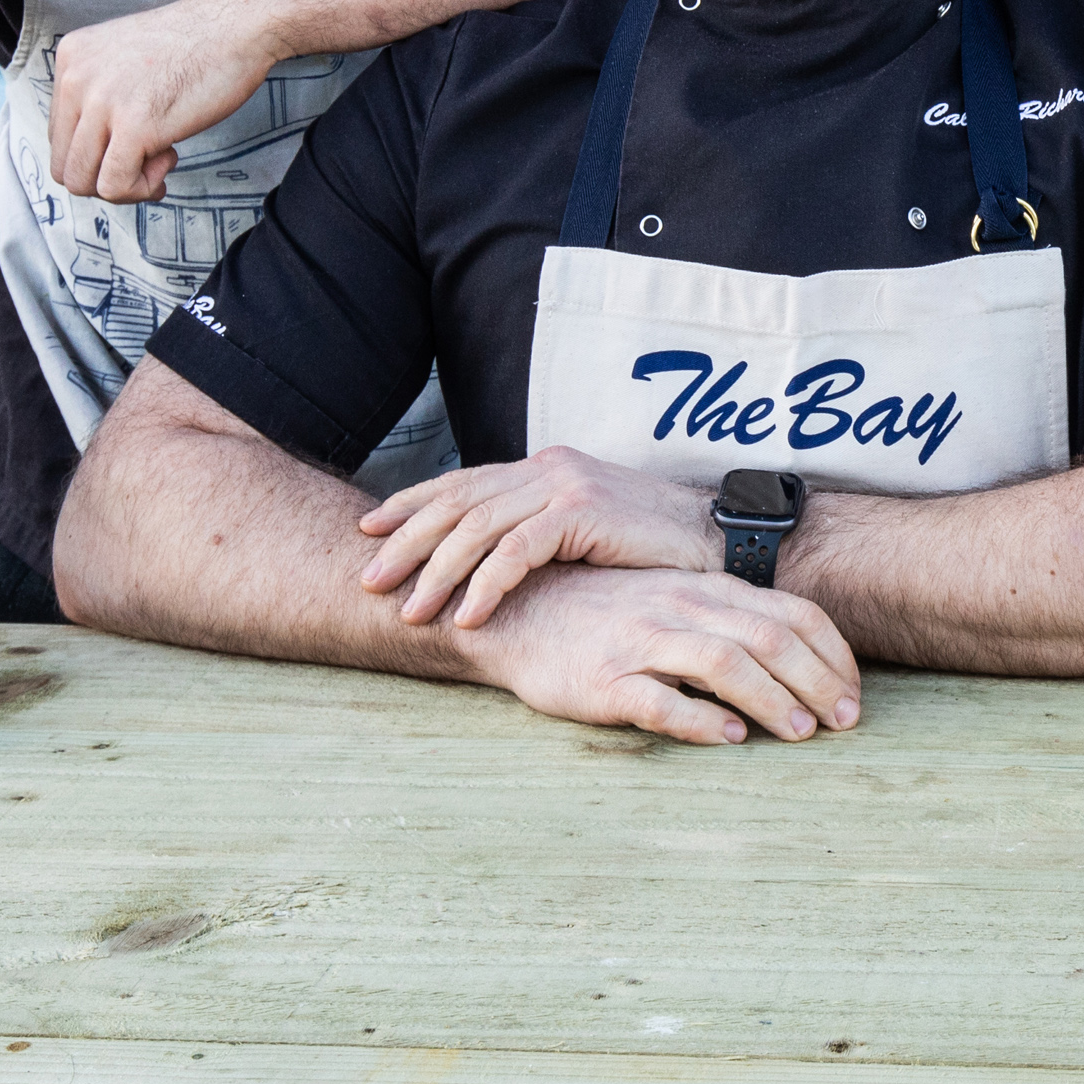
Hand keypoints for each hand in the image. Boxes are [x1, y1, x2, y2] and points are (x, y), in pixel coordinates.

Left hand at [48, 0, 282, 200]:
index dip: (99, 149)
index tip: (134, 142)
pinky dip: (141, 189)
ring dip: (124, 185)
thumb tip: (96, 146)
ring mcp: (102, 103)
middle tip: (146, 161)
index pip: (59, 133)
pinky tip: (170, 160)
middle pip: (64, 163)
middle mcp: (76, 80)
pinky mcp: (133, 127)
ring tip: (161, 160)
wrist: (238, 25)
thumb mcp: (126, 57)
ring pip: (81, 181)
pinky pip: (115, 186)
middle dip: (105, 175)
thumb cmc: (198, 42)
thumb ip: (101, 91)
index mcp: (72, 59)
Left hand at [359, 447, 717, 627]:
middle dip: (406, 542)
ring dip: (436, 572)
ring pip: (478, 528)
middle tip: (368, 579)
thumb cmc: (650, 548)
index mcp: (543, 467)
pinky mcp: (581, 512)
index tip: (369, 530)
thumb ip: (538, 532)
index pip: (462, 482)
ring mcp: (564, 485)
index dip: (411, 503)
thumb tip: (486, 562)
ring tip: (410, 612)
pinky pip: (517, 551)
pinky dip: (486, 585)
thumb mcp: (584, 531)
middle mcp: (547, 467)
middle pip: (457, 502)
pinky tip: (467, 616)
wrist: (715, 538)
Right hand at [467, 562, 863, 745]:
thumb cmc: (607, 613)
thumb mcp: (675, 602)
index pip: (792, 613)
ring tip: (801, 734)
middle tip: (844, 722)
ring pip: (723, 663)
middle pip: (769, 638)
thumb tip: (796, 659)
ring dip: (771, 699)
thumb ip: (727, 621)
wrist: (520, 612)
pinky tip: (728, 738)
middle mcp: (680, 608)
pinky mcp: (603, 680)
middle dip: (817, 681)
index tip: (854, 693)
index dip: (832, 654)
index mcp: (706, 590)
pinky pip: (658, 699)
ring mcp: (641, 641)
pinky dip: (699, 718)